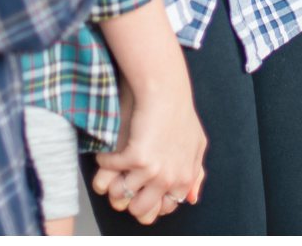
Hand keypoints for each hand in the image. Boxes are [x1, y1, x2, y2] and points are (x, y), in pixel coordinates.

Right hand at [92, 80, 206, 223]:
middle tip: (122, 180)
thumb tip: (191, 199)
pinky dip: (104, 161)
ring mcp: (152, 171)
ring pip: (119, 195)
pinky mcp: (135, 157)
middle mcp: (169, 180)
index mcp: (184, 180)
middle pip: (138, 210)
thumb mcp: (197, 145)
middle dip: (127, 198)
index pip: (162, 209)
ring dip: (111, 182)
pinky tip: (108, 150)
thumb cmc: (180, 113)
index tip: (139, 189)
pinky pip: (107, 172)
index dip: (147, 200)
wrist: (166, 91)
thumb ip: (195, 173)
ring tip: (112, 166)